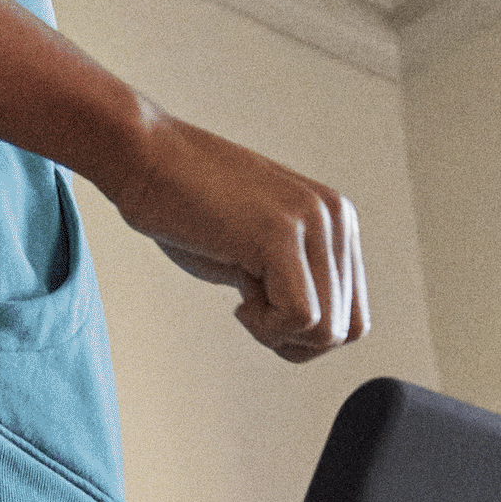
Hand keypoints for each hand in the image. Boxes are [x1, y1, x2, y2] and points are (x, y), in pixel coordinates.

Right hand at [107, 117, 368, 359]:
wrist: (146, 162)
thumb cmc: (187, 210)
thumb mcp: (258, 252)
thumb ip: (295, 280)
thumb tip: (316, 333)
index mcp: (337, 221)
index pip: (354, 315)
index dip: (307, 335)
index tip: (265, 310)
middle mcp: (337, 219)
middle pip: (346, 328)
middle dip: (293, 339)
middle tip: (250, 309)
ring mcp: (314, 223)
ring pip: (327, 330)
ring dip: (277, 334)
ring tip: (244, 300)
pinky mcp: (282, 235)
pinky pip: (300, 318)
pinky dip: (265, 327)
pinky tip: (239, 299)